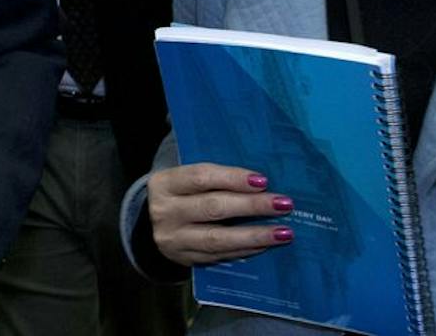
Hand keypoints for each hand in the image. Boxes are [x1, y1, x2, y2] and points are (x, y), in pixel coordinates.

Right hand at [148, 163, 296, 265]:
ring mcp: (173, 238)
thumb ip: (213, 179)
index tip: (263, 180)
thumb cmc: (180, 195)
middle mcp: (165, 211)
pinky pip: (220, 255)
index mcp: (164, 183)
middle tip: (283, 204)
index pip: (200, 177)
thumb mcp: (184, 181)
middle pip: (212, 207)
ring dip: (254, 235)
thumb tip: (260, 182)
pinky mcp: (185, 258)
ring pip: (218, 237)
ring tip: (284, 232)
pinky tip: (265, 244)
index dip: (232, 178)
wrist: (151, 225)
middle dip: (251, 205)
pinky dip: (246, 249)